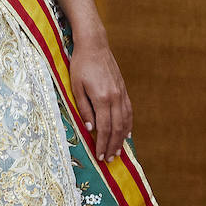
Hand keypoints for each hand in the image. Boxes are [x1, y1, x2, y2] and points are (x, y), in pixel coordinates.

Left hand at [69, 38, 132, 162]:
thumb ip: (84, 108)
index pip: (104, 128)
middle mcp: (116, 98)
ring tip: (117, 151)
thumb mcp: (76, 86)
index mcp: (102, 99)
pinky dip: (128, 125)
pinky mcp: (123, 90)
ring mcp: (122, 94)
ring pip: (125, 122)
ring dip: (121, 138)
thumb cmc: (81, 65)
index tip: (100, 155)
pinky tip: (126, 133)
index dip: (102, 143)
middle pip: (117, 128)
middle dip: (112, 146)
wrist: (95, 45)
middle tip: (108, 159)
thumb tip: (90, 128)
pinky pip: (129, 112)